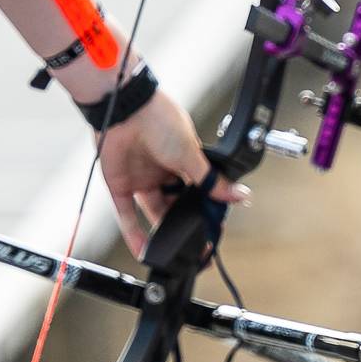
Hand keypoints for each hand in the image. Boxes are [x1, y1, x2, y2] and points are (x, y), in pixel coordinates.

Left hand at [93, 89, 249, 255]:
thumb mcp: (191, 154)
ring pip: (154, 213)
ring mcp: (141, 179)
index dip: (205, 212)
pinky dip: (134, 234)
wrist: (125, 108)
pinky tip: (144, 251)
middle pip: (176, 206)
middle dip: (185, 225)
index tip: (213, 232)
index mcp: (183, 162)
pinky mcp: (120, 186)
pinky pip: (127, 216)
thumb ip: (212, 180)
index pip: (198, 193)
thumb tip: (240, 196)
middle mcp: (163, 172)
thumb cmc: (159, 120)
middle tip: (196, 247)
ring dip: (162, 233)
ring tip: (174, 254)